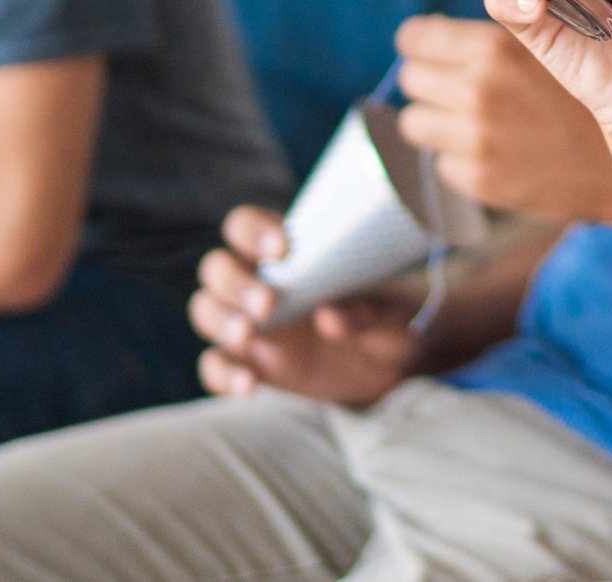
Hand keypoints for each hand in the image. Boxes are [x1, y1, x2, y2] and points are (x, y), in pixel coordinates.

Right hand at [187, 206, 423, 406]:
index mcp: (291, 249)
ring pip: (209, 311)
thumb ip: (367, 310)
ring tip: (248, 336)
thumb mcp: (392, 308)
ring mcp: (255, 324)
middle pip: (217, 269)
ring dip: (220, 322)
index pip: (246, 226)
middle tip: (268, 304)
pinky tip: (248, 385)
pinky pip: (219, 366)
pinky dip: (223, 374)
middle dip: (234, 283)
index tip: (282, 249)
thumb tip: (330, 316)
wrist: (402, 357)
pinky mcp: (256, 364)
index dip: (252, 232)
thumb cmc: (396, 312)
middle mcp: (263, 281)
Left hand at [393, 15, 611, 222]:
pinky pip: (443, 162)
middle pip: (410, 80)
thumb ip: (496, 32)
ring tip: (473, 120)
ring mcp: (474, 140)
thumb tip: (433, 32)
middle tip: (462, 86)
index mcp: (491, 49)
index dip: (425, 42)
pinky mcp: (480, 180)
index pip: (413, 38)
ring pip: (415, 124)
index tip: (437, 50)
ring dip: (438, 120)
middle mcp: (476, 92)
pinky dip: (461, 156)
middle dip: (431, 81)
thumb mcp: (552, 42)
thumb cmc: (594, 92)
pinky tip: (498, 149)